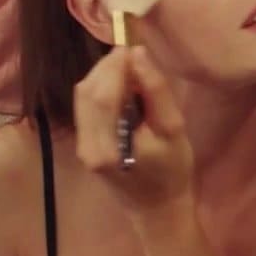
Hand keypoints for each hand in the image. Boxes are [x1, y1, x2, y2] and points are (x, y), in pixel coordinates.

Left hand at [73, 45, 194, 213]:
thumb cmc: (173, 171)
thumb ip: (156, 91)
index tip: (134, 46)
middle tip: (133, 55)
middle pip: (88, 91)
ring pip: (83, 96)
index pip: (103, 94)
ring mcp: (82, 146)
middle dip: (108, 66)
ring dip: (103, 75)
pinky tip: (121, 89)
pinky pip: (85, 106)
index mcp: (108, 147)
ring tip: (130, 71)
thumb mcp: (173, 130)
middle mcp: (87, 146)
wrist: (158, 209)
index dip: (115, 65)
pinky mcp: (84, 144)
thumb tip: (138, 54)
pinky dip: (101, 89)